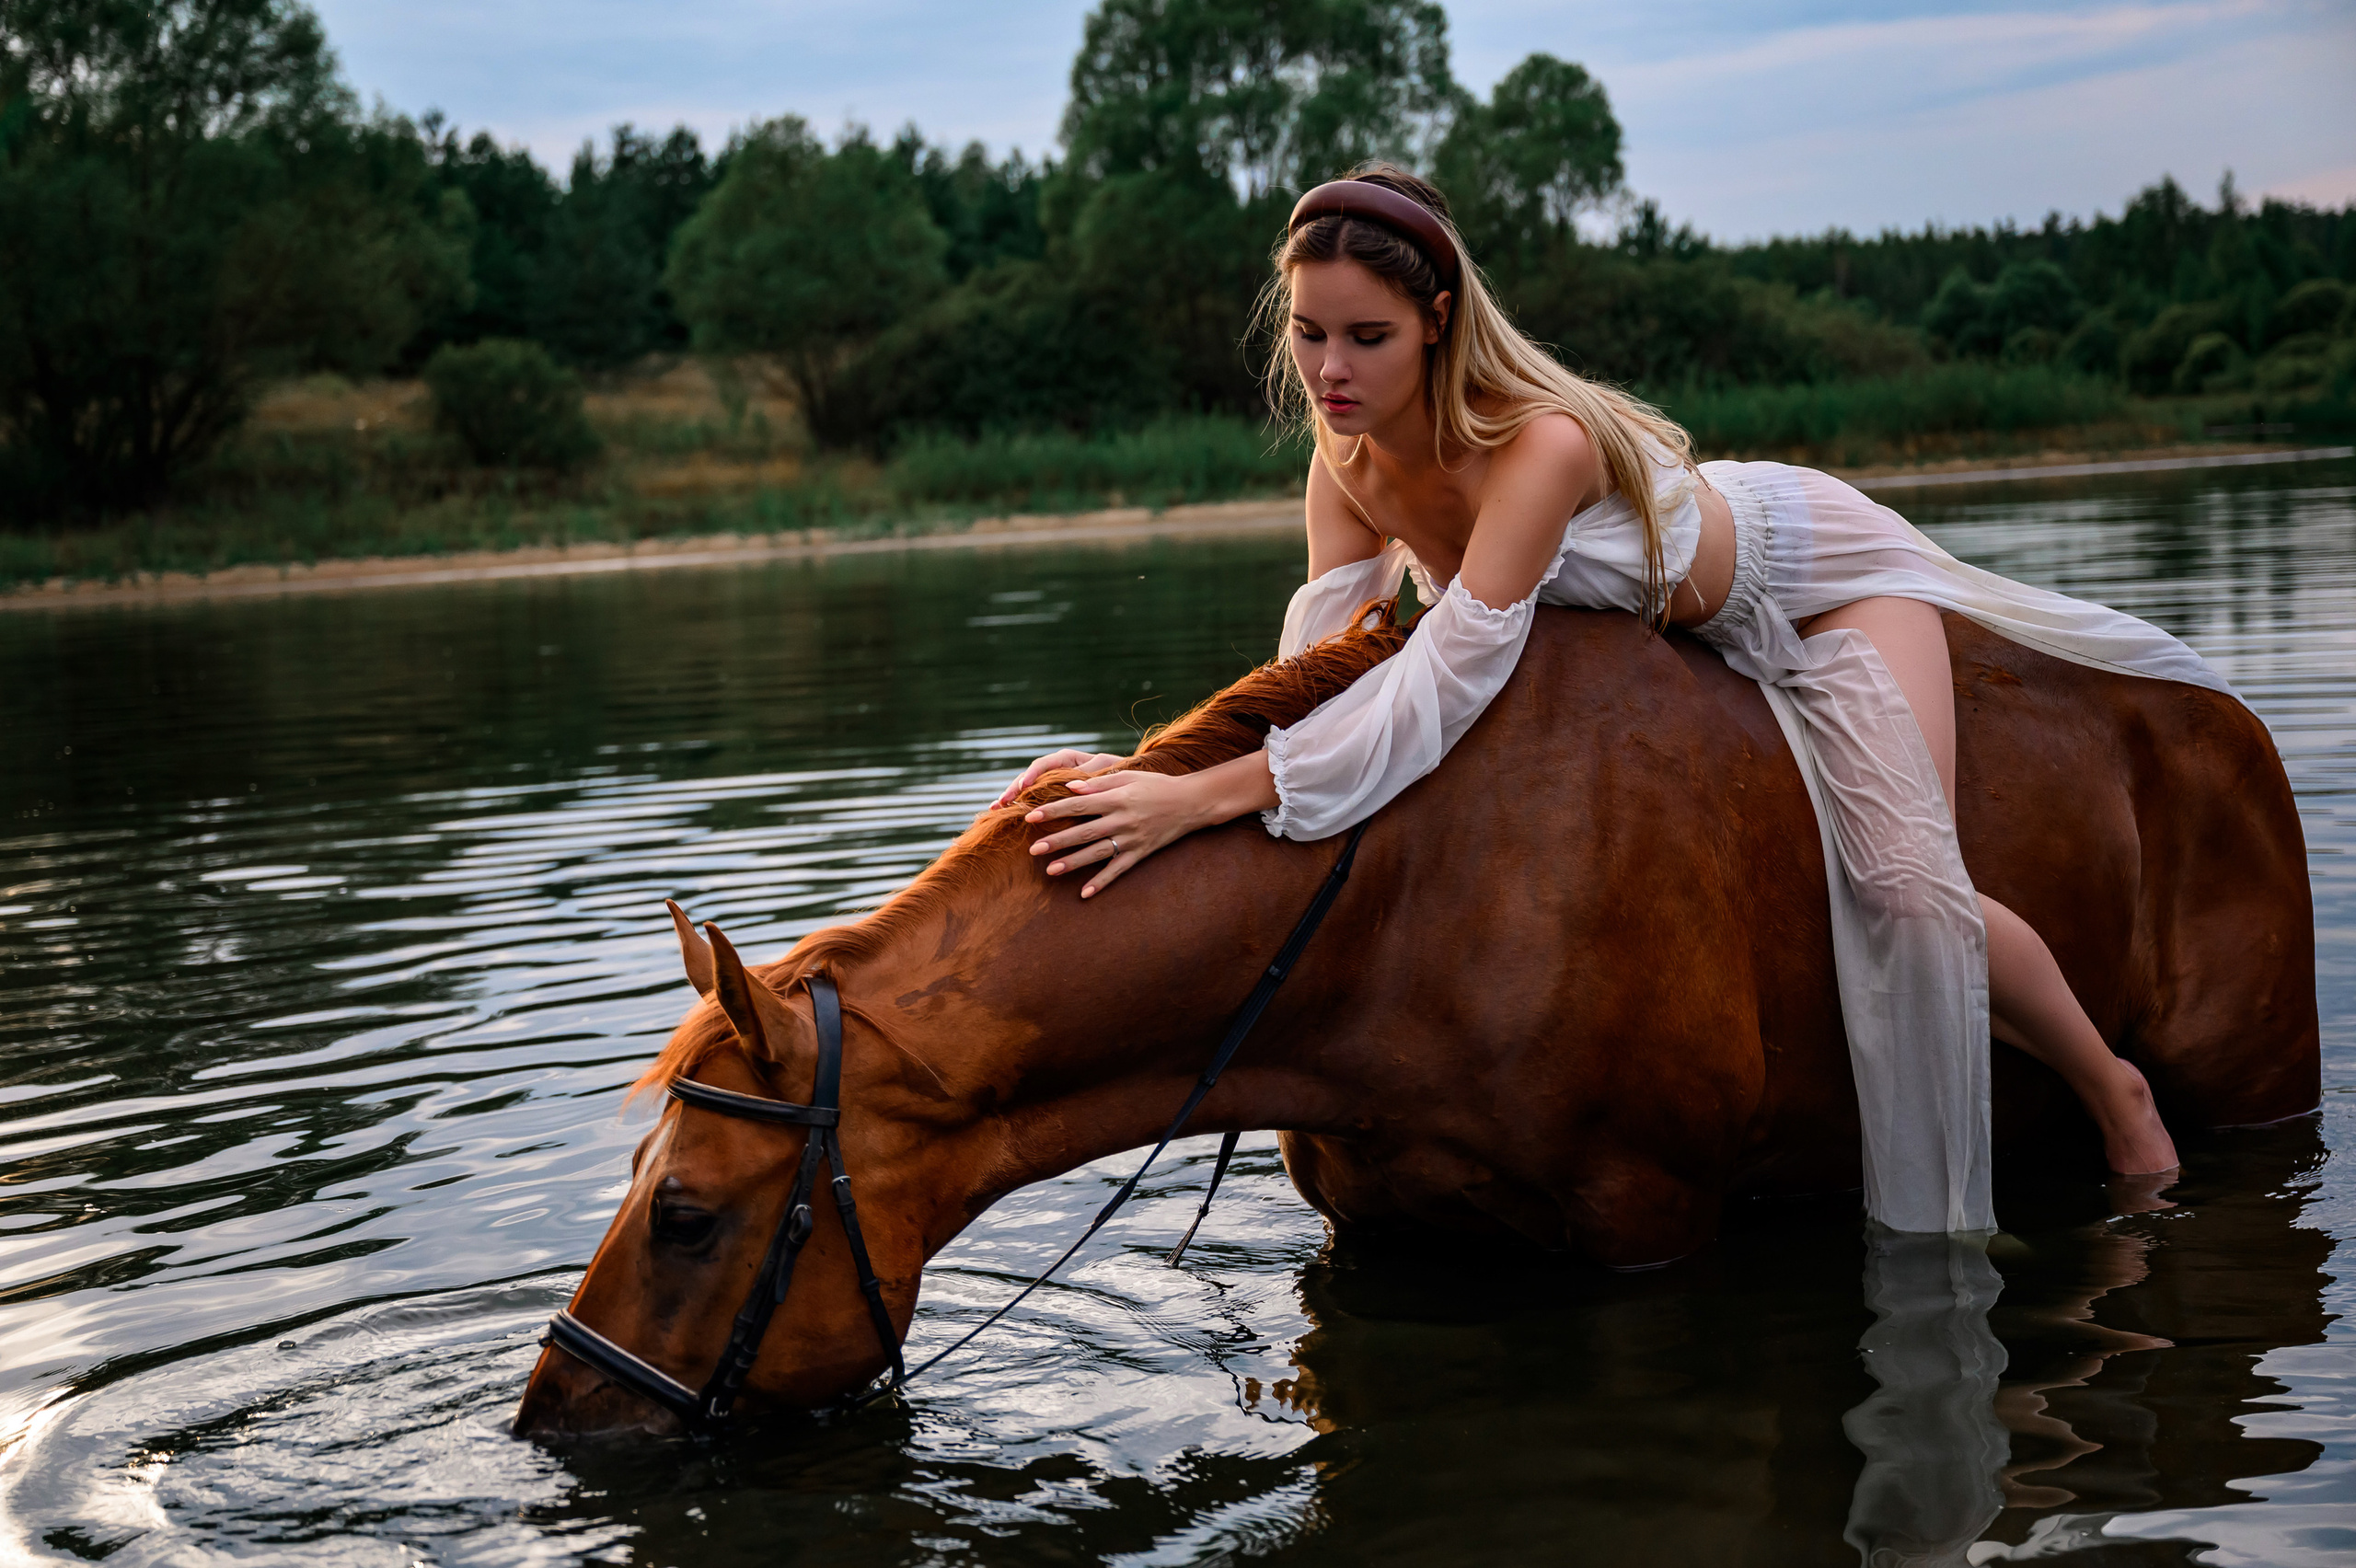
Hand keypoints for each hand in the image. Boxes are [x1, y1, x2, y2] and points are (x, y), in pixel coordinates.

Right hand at [989, 749, 1125, 809]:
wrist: (1126, 787)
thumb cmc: (1120, 775)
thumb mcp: (1109, 772)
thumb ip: (1093, 775)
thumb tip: (1074, 786)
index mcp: (1069, 759)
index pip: (1045, 764)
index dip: (1033, 774)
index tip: (1024, 786)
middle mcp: (1056, 771)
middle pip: (1030, 777)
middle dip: (1013, 789)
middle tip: (1001, 802)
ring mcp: (1053, 785)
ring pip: (1027, 789)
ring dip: (1011, 798)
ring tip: (996, 808)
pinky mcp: (1053, 799)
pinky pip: (1034, 802)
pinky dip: (1021, 808)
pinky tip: (1007, 817)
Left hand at [1024, 768, 1212, 897]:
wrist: (1191, 803)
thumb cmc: (1156, 785)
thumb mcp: (1129, 776)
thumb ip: (1099, 783)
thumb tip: (1069, 787)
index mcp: (1117, 798)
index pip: (1078, 805)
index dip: (1054, 811)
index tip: (1031, 816)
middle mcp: (1122, 820)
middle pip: (1083, 832)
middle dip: (1057, 841)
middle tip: (1033, 849)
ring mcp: (1132, 839)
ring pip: (1097, 853)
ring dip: (1073, 862)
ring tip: (1051, 870)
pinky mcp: (1140, 853)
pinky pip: (1119, 870)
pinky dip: (1102, 882)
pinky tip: (1085, 893)